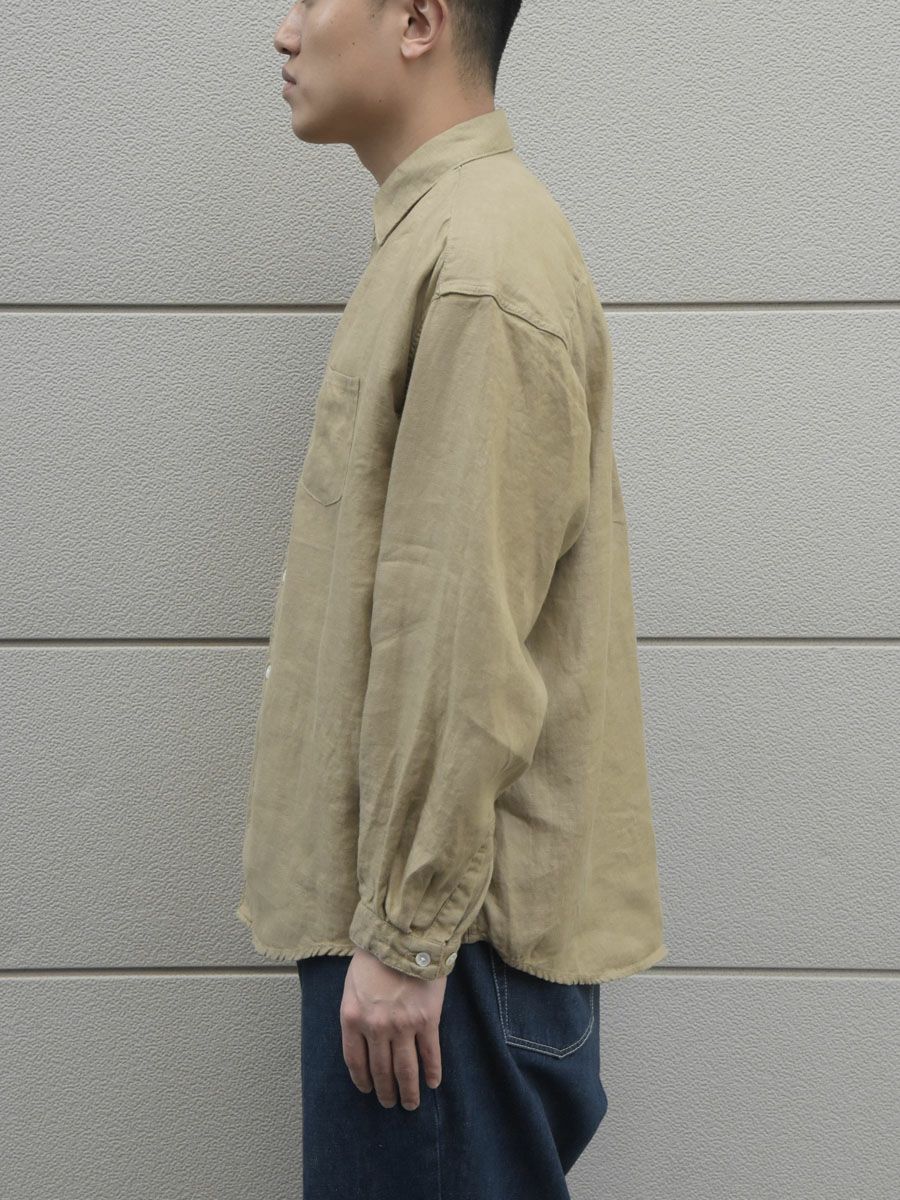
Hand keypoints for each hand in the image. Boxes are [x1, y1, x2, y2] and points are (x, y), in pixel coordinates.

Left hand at [340, 946, 446, 1109]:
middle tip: (390, 1103)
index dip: (362, 1080)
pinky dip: (432, 1071)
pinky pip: (430, 1054)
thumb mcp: (353, 985)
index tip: (368, 1090)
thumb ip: (356, 1013)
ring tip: (411, 1103)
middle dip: (386, 1091)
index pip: (355, 1061)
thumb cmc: (375, 956)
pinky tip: (433, 1083)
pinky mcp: (427, 1020)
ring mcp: (402, 1026)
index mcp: (353, 1018)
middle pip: (381, 1070)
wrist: (404, 936)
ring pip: (405, 1069)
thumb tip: (363, 1038)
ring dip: (409, 1090)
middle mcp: (376, 1027)